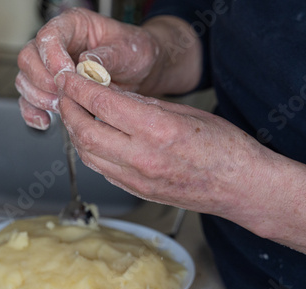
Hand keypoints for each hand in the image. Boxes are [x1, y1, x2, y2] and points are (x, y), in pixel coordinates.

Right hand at [15, 8, 160, 129]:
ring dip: (38, 98)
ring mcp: (50, 68)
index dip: (52, 57)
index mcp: (74, 26)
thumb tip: (86, 64)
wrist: (141, 73)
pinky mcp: (51, 90)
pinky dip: (33, 113)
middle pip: (28, 58)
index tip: (65, 74)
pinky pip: (30, 101)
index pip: (49, 36)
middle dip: (43, 80)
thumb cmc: (135, 53)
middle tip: (64, 93)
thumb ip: (108, 55)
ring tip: (62, 107)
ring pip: (25, 80)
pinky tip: (45, 121)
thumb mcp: (129, 50)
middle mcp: (57, 45)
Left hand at [56, 70, 305, 260]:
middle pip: (86, 132)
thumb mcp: (185, 113)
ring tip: (75, 116)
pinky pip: (102, 170)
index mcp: (158, 130)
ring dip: (75, 133)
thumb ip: (145, 104)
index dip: (79, 88)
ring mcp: (138, 180)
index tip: (68, 79)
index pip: (103, 105)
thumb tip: (113, 95)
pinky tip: (92, 139)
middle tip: (65, 96)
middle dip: (69, 110)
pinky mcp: (137, 192)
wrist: (240, 188)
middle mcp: (143, 158)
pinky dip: (90, 151)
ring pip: (88, 155)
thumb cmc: (224, 148)